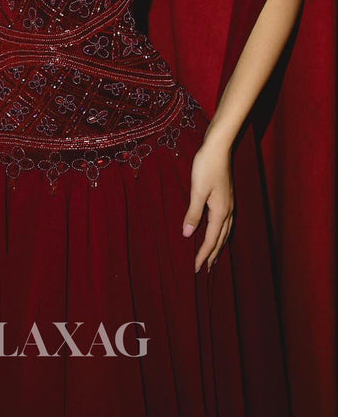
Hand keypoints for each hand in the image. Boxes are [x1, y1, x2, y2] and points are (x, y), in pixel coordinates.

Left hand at [181, 137, 234, 272]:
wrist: (218, 147)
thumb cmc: (206, 166)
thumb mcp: (197, 191)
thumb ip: (193, 213)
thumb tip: (188, 235)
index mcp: (220, 212)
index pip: (211, 240)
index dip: (203, 255)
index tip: (196, 269)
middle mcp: (228, 210)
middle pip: (221, 239)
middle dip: (213, 254)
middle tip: (206, 270)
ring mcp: (229, 203)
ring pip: (225, 231)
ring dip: (218, 245)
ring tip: (212, 255)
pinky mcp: (226, 197)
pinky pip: (225, 222)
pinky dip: (220, 232)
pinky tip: (216, 230)